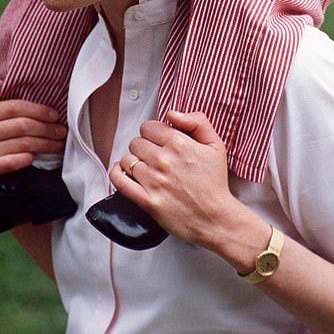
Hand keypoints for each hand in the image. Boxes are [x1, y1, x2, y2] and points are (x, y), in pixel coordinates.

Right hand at [0, 81, 66, 182]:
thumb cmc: (2, 145)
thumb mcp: (1, 123)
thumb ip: (2, 102)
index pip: (14, 107)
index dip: (38, 110)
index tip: (56, 115)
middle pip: (20, 125)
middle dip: (46, 128)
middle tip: (62, 132)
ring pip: (21, 143)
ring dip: (44, 144)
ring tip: (58, 145)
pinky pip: (8, 162)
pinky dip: (22, 159)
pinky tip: (33, 158)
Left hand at [109, 110, 238, 247]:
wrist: (216, 219)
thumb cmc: (215, 184)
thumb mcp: (215, 145)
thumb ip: (197, 121)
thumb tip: (172, 113)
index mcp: (179, 144)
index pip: (148, 127)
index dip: (153, 133)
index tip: (158, 140)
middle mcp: (164, 160)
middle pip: (136, 142)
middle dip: (144, 147)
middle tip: (154, 156)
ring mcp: (153, 181)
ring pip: (127, 160)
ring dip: (133, 162)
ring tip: (144, 168)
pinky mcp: (147, 200)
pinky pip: (120, 181)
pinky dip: (117, 173)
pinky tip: (122, 171)